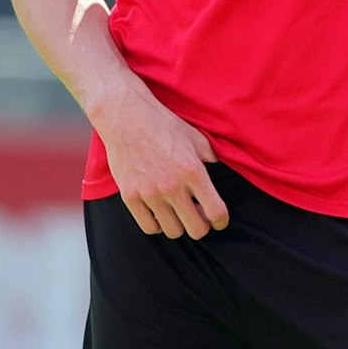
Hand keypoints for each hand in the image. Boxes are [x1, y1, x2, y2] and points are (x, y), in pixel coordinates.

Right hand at [90, 86, 227, 239]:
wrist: (126, 117)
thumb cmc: (163, 125)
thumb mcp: (196, 138)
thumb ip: (211, 159)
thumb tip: (222, 175)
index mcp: (193, 171)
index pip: (216, 212)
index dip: (221, 221)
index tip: (219, 220)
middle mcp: (172, 186)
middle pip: (196, 230)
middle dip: (202, 226)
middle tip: (199, 217)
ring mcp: (149, 193)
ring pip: (173, 231)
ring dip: (179, 225)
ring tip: (178, 213)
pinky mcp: (130, 196)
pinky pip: (149, 227)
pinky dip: (157, 224)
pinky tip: (159, 213)